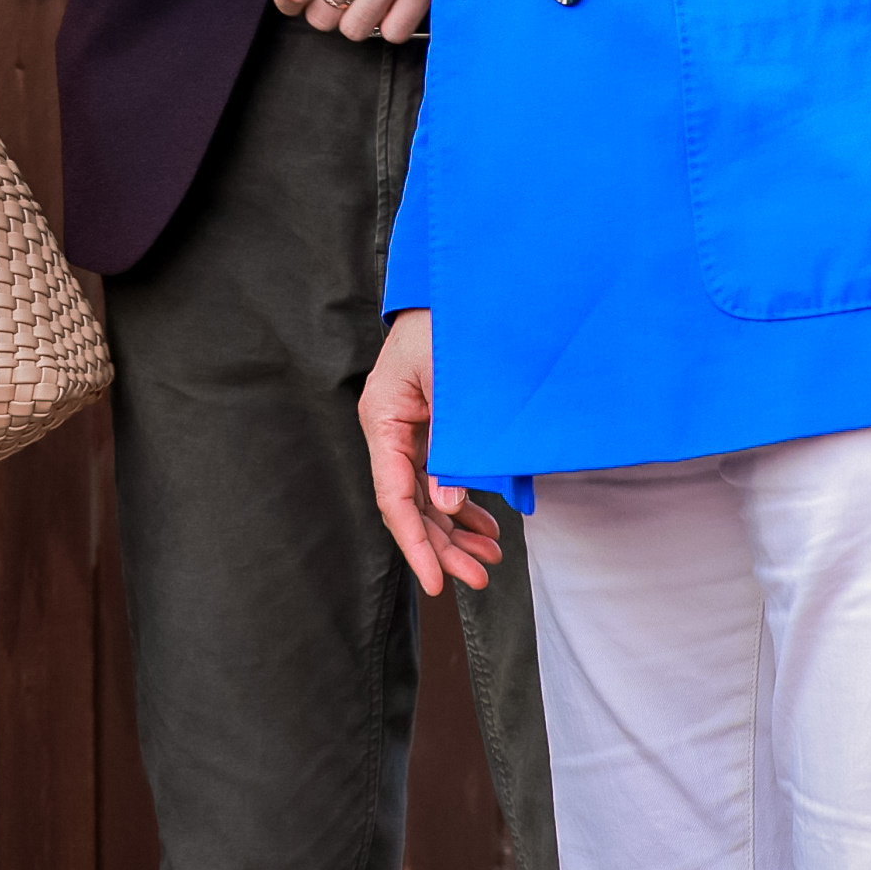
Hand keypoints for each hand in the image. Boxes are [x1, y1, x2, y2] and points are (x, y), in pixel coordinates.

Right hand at [358, 308, 504, 597]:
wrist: (456, 286)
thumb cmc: (448, 325)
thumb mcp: (451, 385)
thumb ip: (449, 448)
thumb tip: (449, 506)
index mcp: (382, 418)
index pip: (394, 496)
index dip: (415, 544)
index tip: (436, 583)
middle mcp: (389, 429)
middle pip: (410, 504)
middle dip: (442, 546)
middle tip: (477, 579)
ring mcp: (408, 429)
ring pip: (426, 496)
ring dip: (455, 531)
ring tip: (488, 560)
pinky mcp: (427, 426)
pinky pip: (438, 476)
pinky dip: (461, 504)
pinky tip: (484, 527)